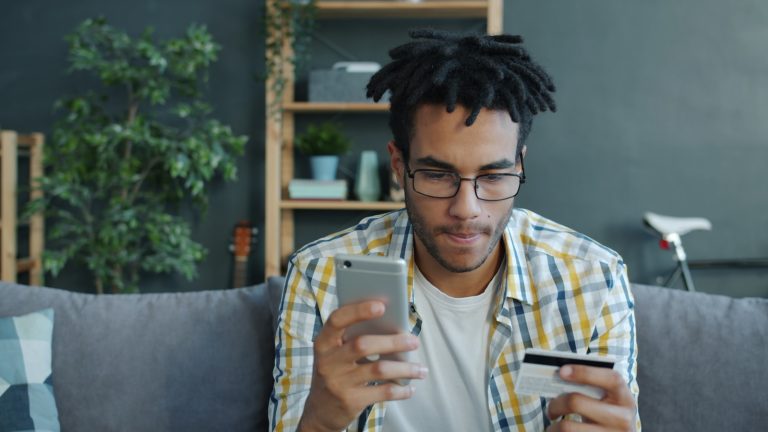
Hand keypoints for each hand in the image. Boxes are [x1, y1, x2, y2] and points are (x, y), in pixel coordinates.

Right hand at [298, 301, 426, 431]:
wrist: (320, 411)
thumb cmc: (336, 372)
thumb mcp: (335, 353)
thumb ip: (354, 337)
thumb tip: (394, 326)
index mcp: (324, 342)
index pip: (337, 320)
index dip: (358, 311)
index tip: (382, 305)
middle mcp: (328, 361)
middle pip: (363, 345)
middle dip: (393, 341)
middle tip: (414, 341)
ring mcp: (338, 382)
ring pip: (378, 369)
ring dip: (405, 368)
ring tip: (421, 369)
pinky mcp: (350, 401)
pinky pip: (382, 392)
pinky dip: (400, 390)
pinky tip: (410, 388)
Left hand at [546, 365, 636, 431]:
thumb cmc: (607, 416)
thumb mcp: (606, 401)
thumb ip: (591, 388)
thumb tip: (560, 377)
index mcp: (624, 398)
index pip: (610, 379)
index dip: (585, 372)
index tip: (562, 371)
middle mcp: (622, 418)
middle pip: (576, 402)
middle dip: (556, 404)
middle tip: (551, 409)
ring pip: (568, 427)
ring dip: (554, 427)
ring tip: (554, 427)